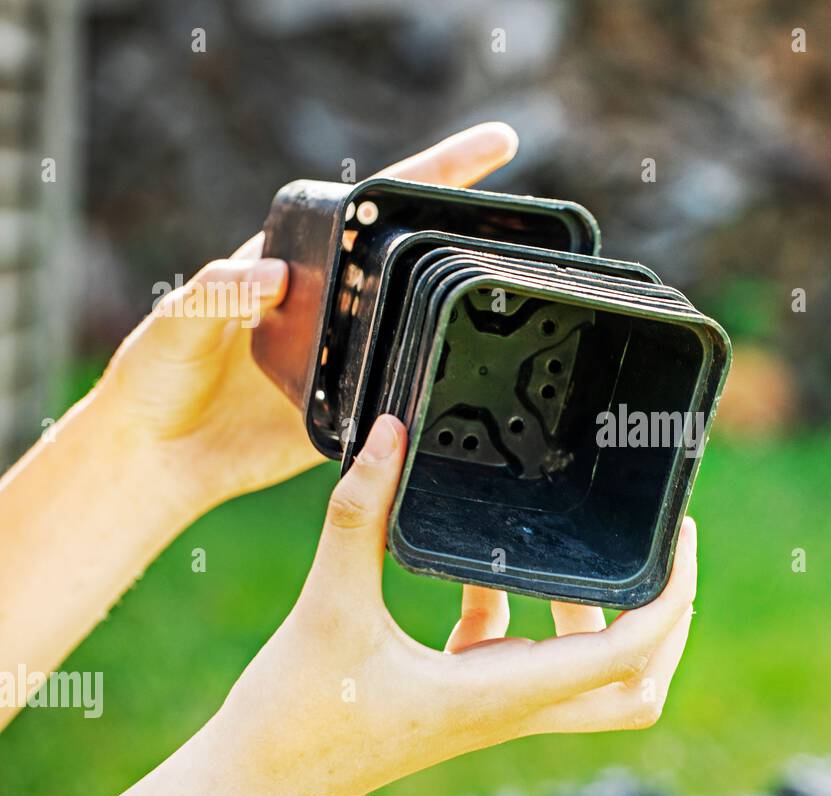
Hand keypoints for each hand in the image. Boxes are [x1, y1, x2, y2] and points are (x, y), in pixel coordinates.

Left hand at [97, 123, 520, 511]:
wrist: (158, 459)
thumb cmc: (153, 379)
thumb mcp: (172, 325)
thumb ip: (215, 294)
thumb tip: (274, 277)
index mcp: (293, 266)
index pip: (370, 209)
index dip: (432, 176)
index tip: (489, 151)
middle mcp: (330, 304)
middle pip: (409, 257)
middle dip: (469, 224)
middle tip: (528, 213)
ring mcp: (347, 357)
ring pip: (418, 322)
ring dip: (462, 305)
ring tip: (523, 278)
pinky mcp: (354, 409)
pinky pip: (405, 388)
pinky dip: (439, 378)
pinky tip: (478, 373)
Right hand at [211, 415, 696, 795]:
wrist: (252, 788)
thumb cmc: (291, 721)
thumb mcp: (328, 606)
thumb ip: (359, 515)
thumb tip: (389, 434)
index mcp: (502, 693)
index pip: (627, 656)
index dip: (670, 599)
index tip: (679, 540)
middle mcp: (510, 707)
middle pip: (633, 685)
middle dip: (663, 623)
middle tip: (660, 553)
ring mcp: (489, 707)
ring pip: (584, 676)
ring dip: (598, 618)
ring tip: (577, 553)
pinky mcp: (459, 698)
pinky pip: (517, 655)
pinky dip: (525, 614)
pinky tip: (481, 570)